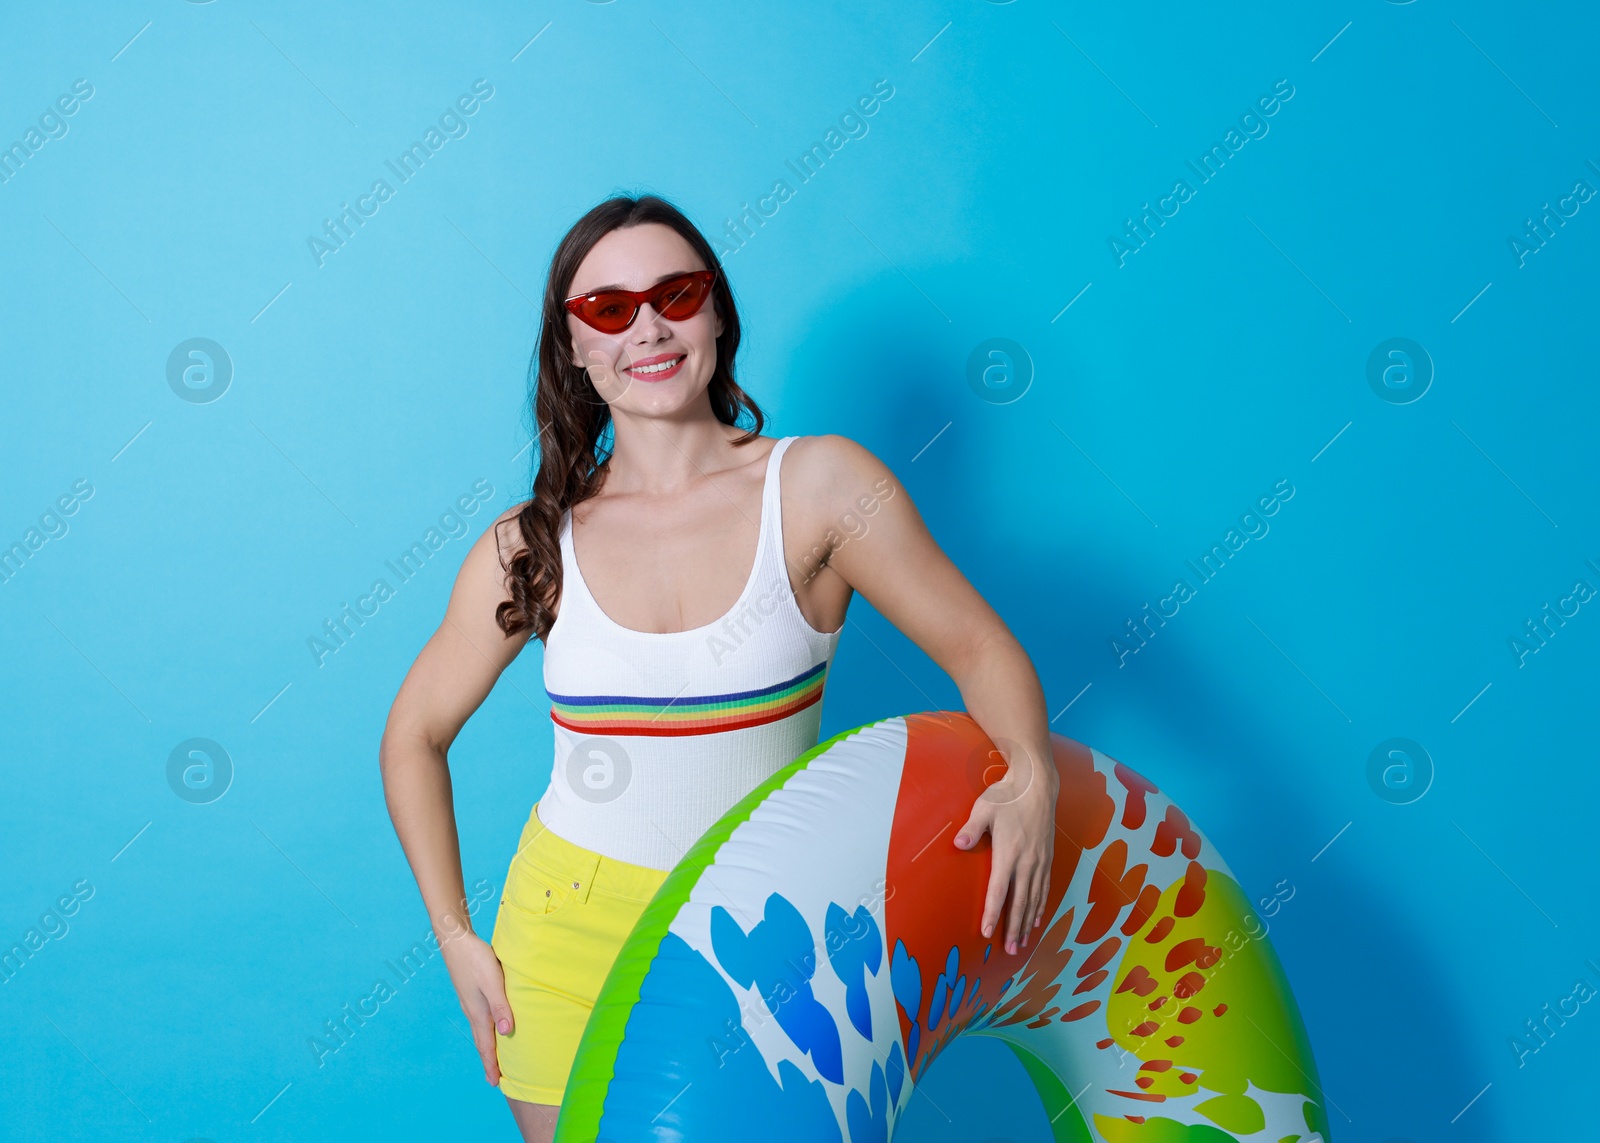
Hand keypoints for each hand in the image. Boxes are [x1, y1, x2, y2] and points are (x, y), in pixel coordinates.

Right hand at [440, 929, 515, 1086]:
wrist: (456, 941)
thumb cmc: (476, 959)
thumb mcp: (492, 981)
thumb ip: (500, 1005)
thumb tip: (506, 1033)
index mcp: (478, 1012)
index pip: (487, 1044)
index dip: (492, 1064)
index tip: (495, 1083)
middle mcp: (473, 1011)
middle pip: (481, 1041)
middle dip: (488, 1060)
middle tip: (493, 1079)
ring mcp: (470, 1003)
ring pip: (480, 1031)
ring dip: (486, 1047)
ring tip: (492, 1058)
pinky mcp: (471, 993)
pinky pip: (479, 1020)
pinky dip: (485, 1031)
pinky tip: (490, 1027)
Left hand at [954, 746, 1057, 955]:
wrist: (1037, 784)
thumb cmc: (1007, 795)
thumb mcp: (983, 808)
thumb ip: (971, 830)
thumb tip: (958, 844)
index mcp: (1009, 854)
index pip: (999, 891)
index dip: (993, 913)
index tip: (988, 932)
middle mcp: (1027, 862)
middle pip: (1020, 902)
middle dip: (1014, 928)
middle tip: (1009, 950)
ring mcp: (1040, 861)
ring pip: (1034, 899)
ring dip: (1028, 922)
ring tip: (1023, 943)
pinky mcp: (1048, 857)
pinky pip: (1045, 888)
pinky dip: (1041, 906)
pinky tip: (1038, 918)